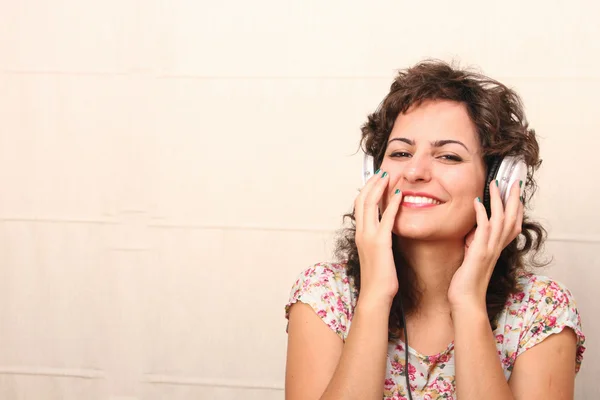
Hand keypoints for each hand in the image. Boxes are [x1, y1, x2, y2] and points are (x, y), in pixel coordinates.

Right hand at [354, 170, 402, 304]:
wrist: (375, 294)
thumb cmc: (378, 278)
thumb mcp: (376, 253)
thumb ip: (379, 239)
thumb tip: (385, 230)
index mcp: (360, 234)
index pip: (359, 205)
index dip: (367, 190)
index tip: (376, 179)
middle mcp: (361, 233)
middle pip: (362, 200)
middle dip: (371, 183)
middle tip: (381, 171)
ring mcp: (369, 237)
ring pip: (370, 205)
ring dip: (379, 188)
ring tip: (388, 176)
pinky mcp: (380, 243)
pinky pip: (386, 218)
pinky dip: (392, 204)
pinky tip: (400, 194)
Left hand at [448, 179, 523, 309]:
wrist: (466, 300)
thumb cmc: (466, 282)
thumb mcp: (472, 258)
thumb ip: (475, 244)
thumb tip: (471, 233)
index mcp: (496, 249)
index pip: (512, 225)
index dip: (516, 209)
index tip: (516, 194)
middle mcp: (496, 247)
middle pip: (512, 219)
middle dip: (513, 199)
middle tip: (514, 182)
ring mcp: (489, 249)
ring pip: (500, 220)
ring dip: (497, 200)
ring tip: (494, 184)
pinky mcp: (479, 252)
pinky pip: (483, 229)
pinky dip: (481, 214)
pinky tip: (477, 202)